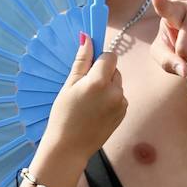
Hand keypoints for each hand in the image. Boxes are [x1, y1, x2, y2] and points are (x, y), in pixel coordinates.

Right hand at [43, 35, 126, 160]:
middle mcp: (115, 91)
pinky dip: (111, 99)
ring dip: (107, 87)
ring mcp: (121, 104)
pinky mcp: (123, 114)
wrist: (69, 147)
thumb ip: (81, 61)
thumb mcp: (69, 85)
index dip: (99, 60)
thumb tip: (87, 38)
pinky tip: (96, 111)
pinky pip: (119, 98)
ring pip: (117, 84)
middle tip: (85, 89)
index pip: (110, 56)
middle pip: (114, 70)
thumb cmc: (63, 115)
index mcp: (99, 81)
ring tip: (90, 102)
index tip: (88, 70)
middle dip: (102, 74)